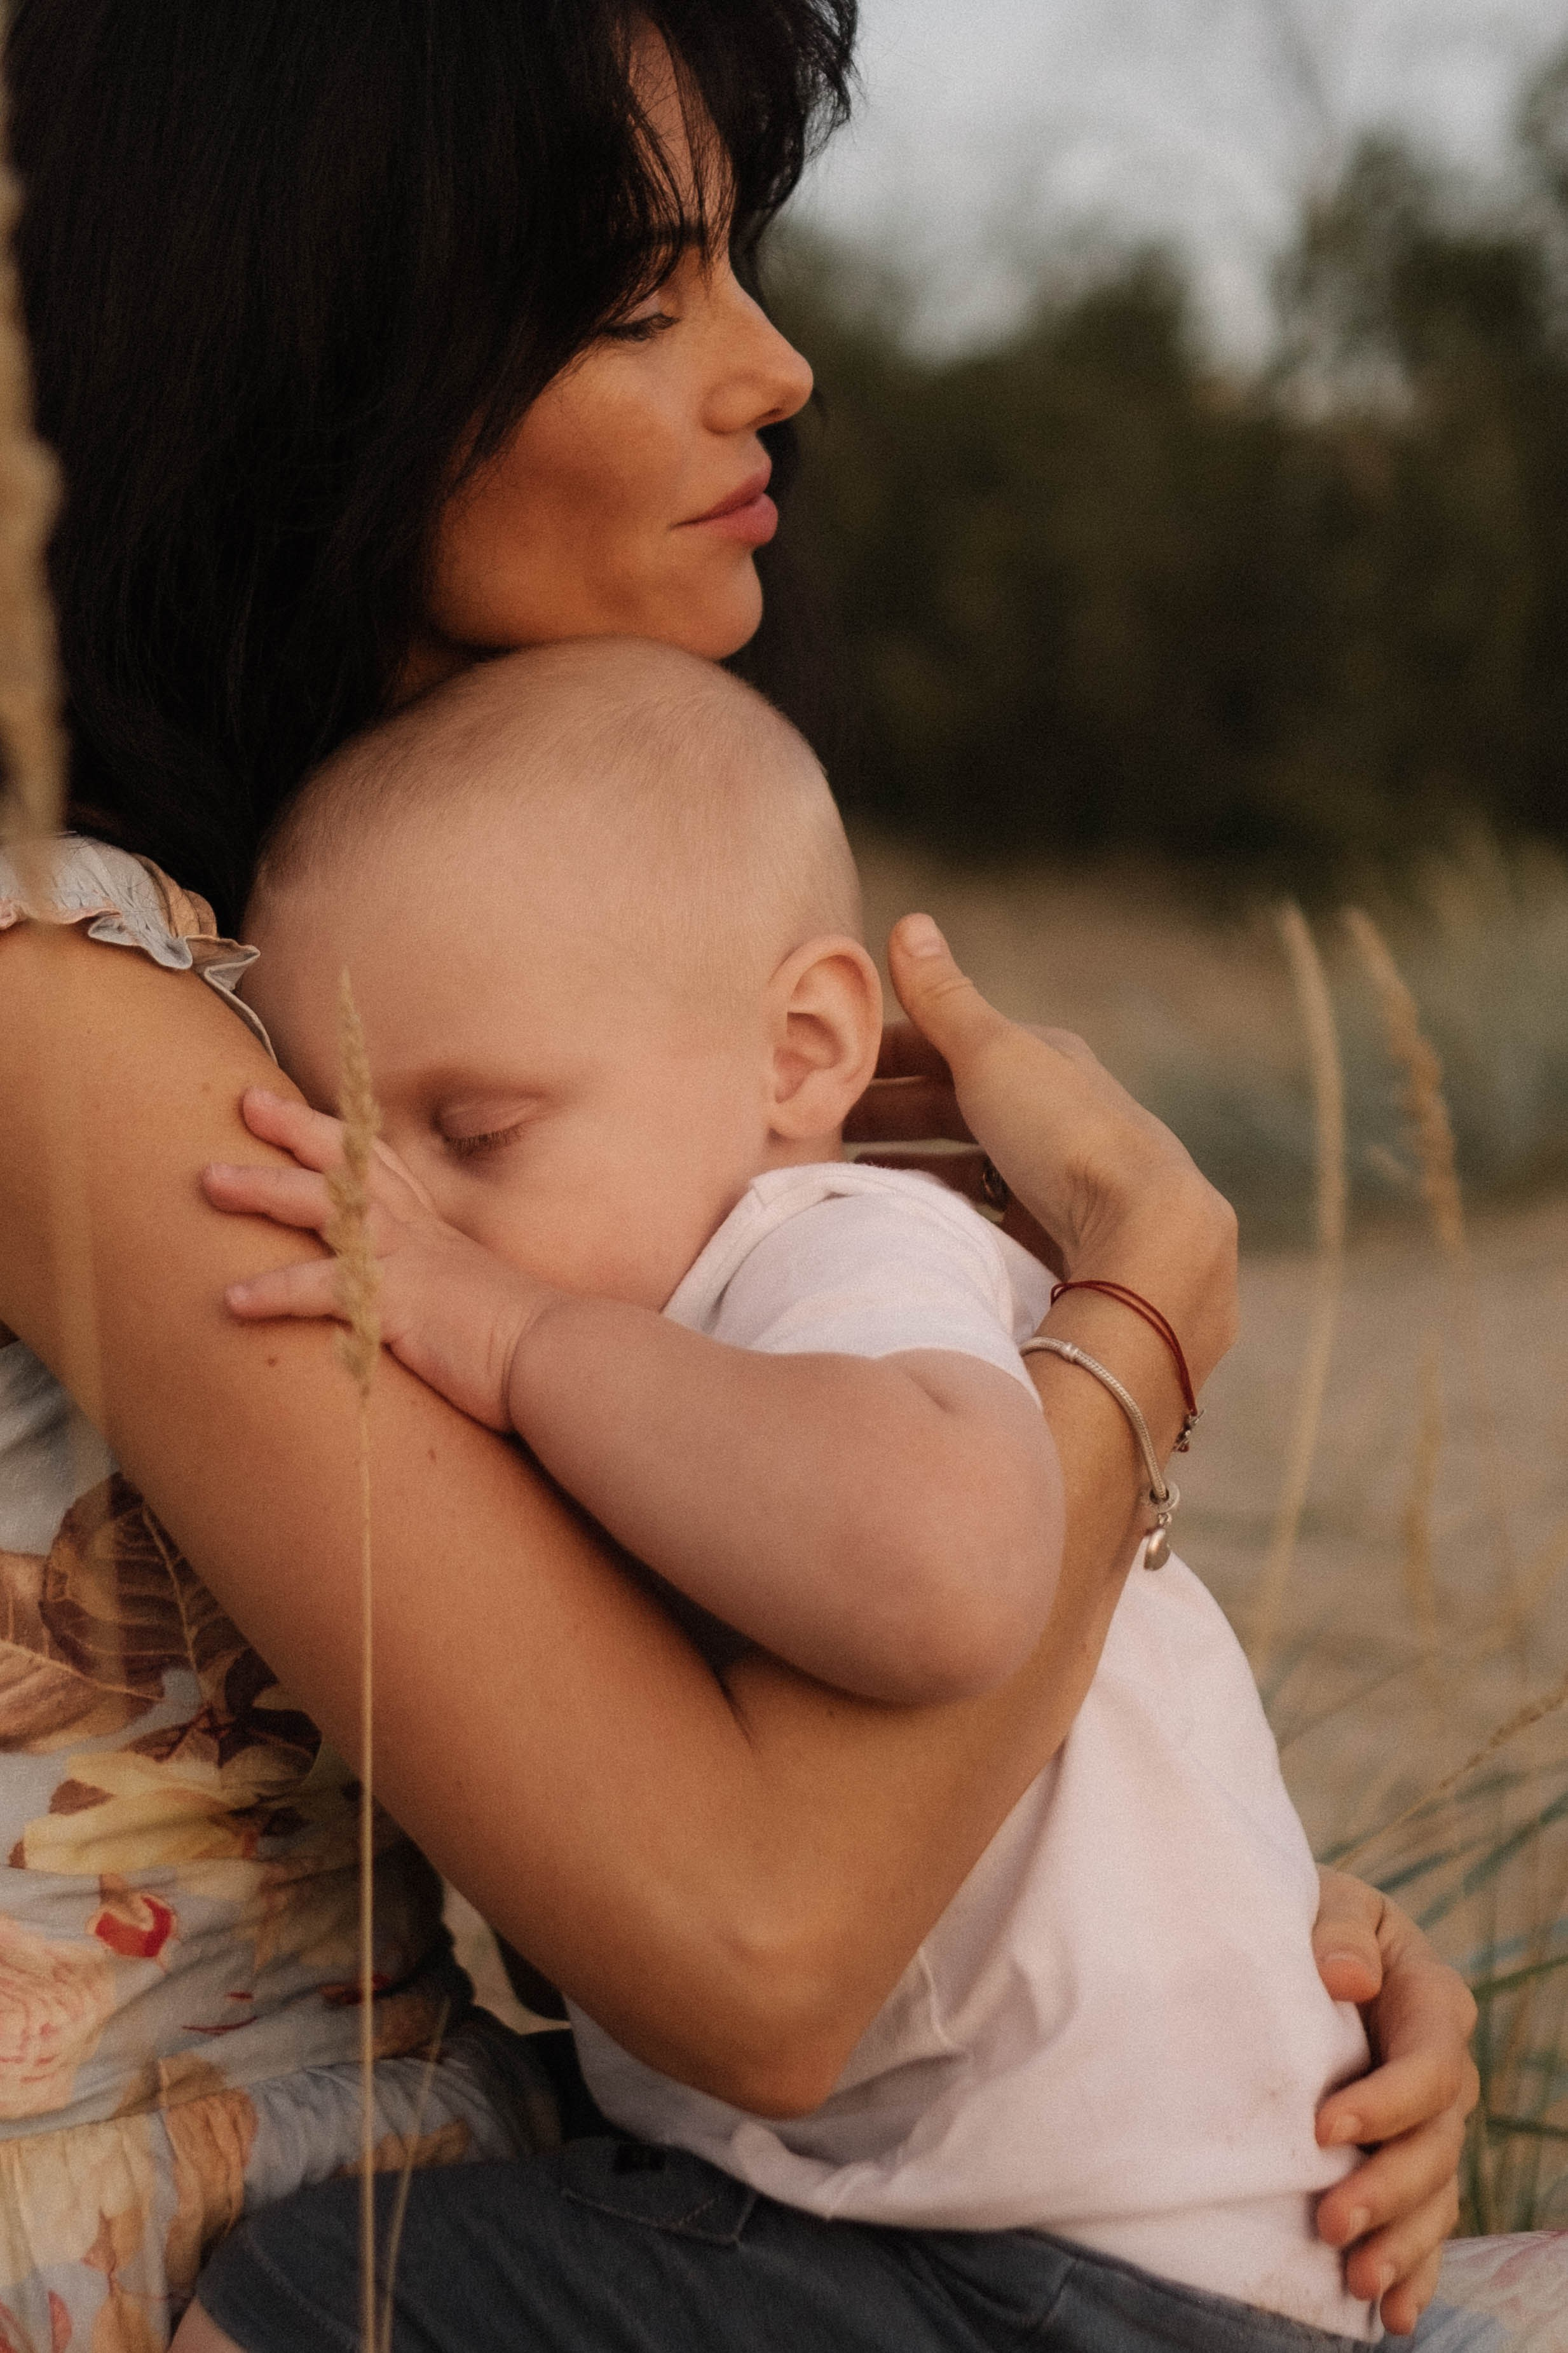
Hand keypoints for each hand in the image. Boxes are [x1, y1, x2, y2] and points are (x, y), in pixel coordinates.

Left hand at [202, 1087, 552, 1429]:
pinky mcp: (398, 1302)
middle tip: (245, 1102)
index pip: (380, 1164)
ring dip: (264, 1189)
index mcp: (432, 1232)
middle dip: (294, 1129)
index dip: (336, 1131)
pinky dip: (276, 1292)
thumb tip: (424, 1306)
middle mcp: (415, 1234)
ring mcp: (406, 1262)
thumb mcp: (472, 1299)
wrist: (555, 1356)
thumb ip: (439, 1291)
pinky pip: (324, 1291)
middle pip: (346, 1162)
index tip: (295, 1107)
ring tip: (210, 1181)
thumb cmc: (518, 1340)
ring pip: (324, 1207)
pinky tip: (233, 1299)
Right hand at [847, 916, 1236, 1386]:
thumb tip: (910, 921)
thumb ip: (943, 998)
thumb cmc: (1063, 1129)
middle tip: (818, 1127)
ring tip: (843, 1174)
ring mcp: (1048, 1172)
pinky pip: (975, 1206)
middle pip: (949, 1102)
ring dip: (905, 1159)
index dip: (885, 1052)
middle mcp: (1048, 1109)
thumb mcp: (992, 1051)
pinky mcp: (1045, 1229)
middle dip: (885, 1110)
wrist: (1140, 1232)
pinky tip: (901, 1215)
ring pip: (959, 1156)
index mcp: (1040, 1057)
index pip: (946, 1042)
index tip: (825, 1072)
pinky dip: (934, 1202)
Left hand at [1311, 1868, 1478, 2334]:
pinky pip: (1424, 2222)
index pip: (1427, 2065)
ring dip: (1401, 2244)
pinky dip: (1413, 2270)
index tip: (1323, 2129)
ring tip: (1358, 2285)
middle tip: (1332, 2225)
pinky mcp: (1405, 2157)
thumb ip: (1339, 1933)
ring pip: (1433, 2194)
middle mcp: (1442, 2069)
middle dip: (1387, 2190)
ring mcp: (1429, 2121)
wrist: (1297, 1935)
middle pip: (1434, 2144)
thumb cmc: (1309, 1914)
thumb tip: (1349, 1977)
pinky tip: (1392, 2315)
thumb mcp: (1326, 1901)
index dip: (1386, 2103)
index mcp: (1431, 1999)